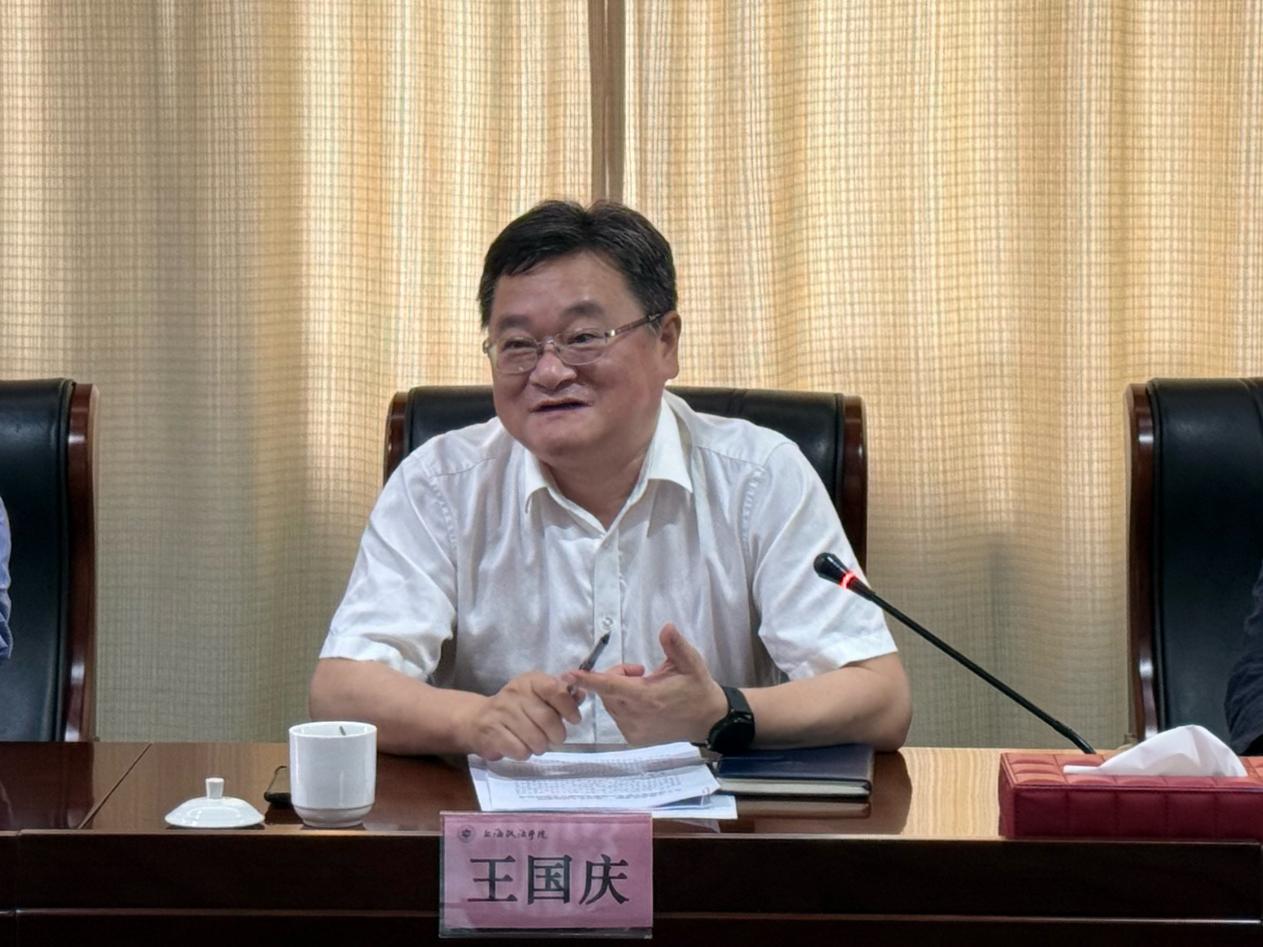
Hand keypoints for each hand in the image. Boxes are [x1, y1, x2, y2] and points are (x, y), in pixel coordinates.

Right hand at [456, 672, 581, 760]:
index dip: (568, 707)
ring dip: (541, 746)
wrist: (477, 719)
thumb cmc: (517, 708)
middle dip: (557, 735)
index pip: (555, 689)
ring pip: (535, 738)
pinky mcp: (492, 732)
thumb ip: (561, 696)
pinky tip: (522, 747)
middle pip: (547, 719)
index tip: (574, 719)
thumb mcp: (538, 696)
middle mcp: (515, 693)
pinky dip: (525, 753)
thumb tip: (582, 694)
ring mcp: (502, 712)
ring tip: (538, 743)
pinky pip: (520, 750)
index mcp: (530, 681)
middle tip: (556, 738)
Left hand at [565, 624, 727, 744]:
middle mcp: (636, 716)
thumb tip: (666, 627)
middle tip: (639, 670)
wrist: (708, 720)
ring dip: (619, 691)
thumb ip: (675, 644)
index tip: (568, 674)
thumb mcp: (691, 662)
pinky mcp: (635, 737)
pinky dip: (623, 705)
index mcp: (647, 697)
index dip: (588, 680)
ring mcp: (634, 730)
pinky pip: (618, 716)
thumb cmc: (697, 688)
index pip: (610, 686)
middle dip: (616, 676)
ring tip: (645, 684)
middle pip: (608, 692)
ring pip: (611, 704)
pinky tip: (644, 702)